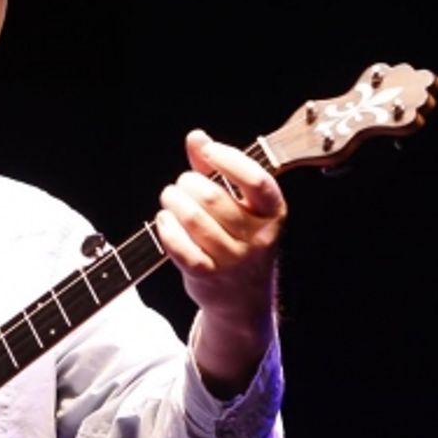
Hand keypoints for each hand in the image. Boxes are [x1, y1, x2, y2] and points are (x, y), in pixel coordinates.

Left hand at [156, 129, 286, 395]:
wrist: (243, 300)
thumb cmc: (239, 240)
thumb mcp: (241, 205)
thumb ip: (217, 169)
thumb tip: (196, 137)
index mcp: (273, 213)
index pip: (255, 180)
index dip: (228, 159)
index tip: (207, 151)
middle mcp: (258, 237)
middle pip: (213, 198)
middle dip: (187, 184)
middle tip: (180, 185)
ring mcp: (234, 259)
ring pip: (194, 220)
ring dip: (173, 203)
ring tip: (170, 199)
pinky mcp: (209, 276)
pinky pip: (181, 247)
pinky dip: (167, 229)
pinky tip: (163, 220)